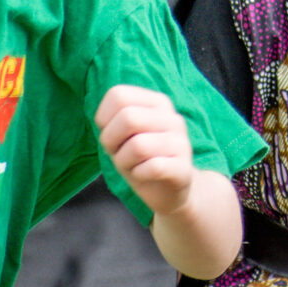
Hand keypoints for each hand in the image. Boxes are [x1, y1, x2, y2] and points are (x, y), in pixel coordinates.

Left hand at [96, 85, 199, 216]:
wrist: (170, 191)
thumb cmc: (140, 159)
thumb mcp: (123, 136)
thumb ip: (115, 119)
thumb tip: (104, 118)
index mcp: (157, 103)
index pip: (119, 95)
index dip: (104, 119)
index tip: (112, 134)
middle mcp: (172, 118)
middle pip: (128, 118)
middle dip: (111, 140)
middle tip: (118, 153)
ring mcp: (181, 143)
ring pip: (138, 146)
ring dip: (124, 162)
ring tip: (132, 166)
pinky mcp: (183, 168)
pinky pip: (153, 167)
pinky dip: (139, 174)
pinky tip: (143, 175)